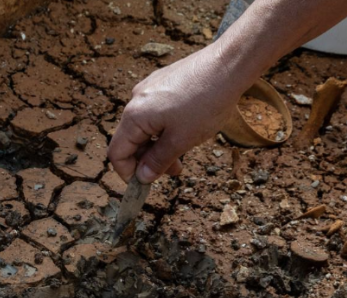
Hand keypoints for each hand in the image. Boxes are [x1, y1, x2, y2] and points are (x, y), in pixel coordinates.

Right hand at [107, 47, 239, 183]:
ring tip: (184, 152)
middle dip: (149, 160)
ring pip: (145, 126)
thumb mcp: (181, 140)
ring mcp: (149, 88)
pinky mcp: (163, 81)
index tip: (145, 184)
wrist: (229, 64)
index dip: (128, 173)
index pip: (117, 153)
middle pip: (131, 140)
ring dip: (160, 145)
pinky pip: (156, 111)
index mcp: (134, 115)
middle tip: (174, 171)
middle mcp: (136, 99)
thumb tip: (142, 178)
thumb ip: (158, 161)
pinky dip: (166, 127)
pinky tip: (187, 128)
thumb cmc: (206, 102)